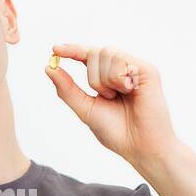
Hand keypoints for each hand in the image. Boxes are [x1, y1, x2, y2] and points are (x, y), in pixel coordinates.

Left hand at [44, 43, 180, 167]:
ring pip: (106, 53)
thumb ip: (67, 89)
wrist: (139, 146)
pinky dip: (118, 78)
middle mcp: (121, 70)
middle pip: (95, 52)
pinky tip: (129, 91)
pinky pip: (121, 60)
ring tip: (119, 96)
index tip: (55, 49)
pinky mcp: (147, 70)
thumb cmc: (116, 131)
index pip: (87, 57)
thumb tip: (48, 67)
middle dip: (93, 77)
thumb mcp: (85, 109)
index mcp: (107, 79)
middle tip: (106, 97)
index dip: (72, 50)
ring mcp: (134, 69)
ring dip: (105, 79)